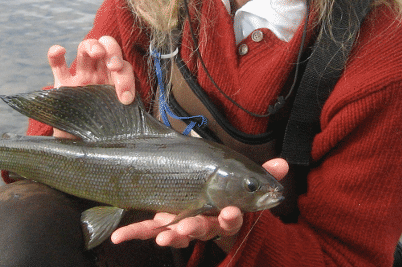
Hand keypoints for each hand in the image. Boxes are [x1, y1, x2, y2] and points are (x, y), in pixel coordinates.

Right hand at [47, 36, 135, 137]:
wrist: (82, 147)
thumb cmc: (104, 133)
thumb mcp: (120, 121)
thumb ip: (130, 115)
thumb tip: (144, 121)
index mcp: (116, 81)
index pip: (124, 67)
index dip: (126, 78)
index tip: (124, 98)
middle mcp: (99, 75)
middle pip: (107, 46)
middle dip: (112, 51)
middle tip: (113, 66)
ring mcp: (80, 77)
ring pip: (85, 48)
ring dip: (92, 45)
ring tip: (96, 53)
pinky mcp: (61, 84)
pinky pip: (56, 64)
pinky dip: (55, 53)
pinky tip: (60, 51)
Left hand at [109, 159, 288, 248]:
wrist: (204, 195)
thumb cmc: (227, 191)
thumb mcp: (244, 180)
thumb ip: (263, 173)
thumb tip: (283, 164)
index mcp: (224, 213)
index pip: (232, 218)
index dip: (232, 217)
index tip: (231, 211)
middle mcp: (204, 223)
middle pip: (202, 229)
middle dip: (194, 228)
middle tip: (187, 227)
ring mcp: (181, 225)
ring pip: (175, 232)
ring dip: (167, 235)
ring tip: (160, 237)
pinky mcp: (161, 223)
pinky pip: (147, 229)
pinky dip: (133, 233)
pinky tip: (119, 236)